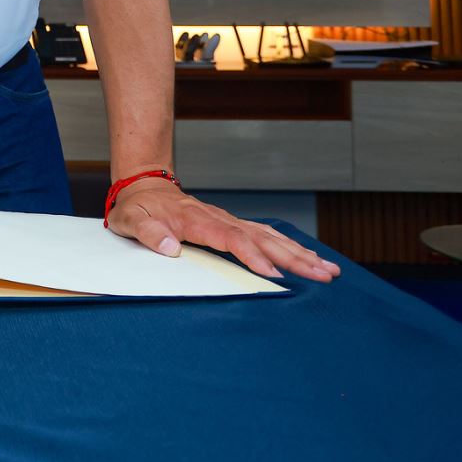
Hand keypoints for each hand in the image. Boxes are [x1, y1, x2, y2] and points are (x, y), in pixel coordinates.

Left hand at [106, 179, 340, 282]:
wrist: (144, 186)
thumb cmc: (138, 208)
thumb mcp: (131, 220)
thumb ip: (150, 233)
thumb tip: (171, 248)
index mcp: (197, 220)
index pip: (231, 239)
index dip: (252, 256)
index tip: (272, 274)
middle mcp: (220, 219)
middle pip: (262, 238)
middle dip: (294, 258)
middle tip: (323, 275)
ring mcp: (229, 221)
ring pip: (271, 237)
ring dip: (301, 254)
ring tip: (330, 270)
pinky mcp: (233, 226)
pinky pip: (266, 236)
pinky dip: (290, 247)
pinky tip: (311, 257)